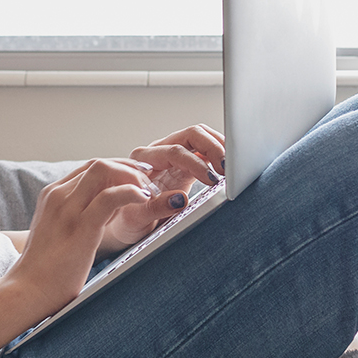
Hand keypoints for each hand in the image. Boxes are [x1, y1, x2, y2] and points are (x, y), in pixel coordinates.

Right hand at [7, 158, 155, 315]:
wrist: (27, 291)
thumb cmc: (46, 270)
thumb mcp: (58, 232)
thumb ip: (75, 216)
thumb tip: (103, 213)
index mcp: (52, 195)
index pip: (90, 168)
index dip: (118, 169)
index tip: (137, 181)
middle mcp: (58, 195)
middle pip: (99, 164)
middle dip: (128, 169)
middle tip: (148, 185)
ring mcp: (68, 209)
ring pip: (104, 171)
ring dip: (133, 177)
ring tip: (148, 194)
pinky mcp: (81, 226)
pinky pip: (110, 197)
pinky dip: (132, 192)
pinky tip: (144, 201)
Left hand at [99, 124, 225, 253]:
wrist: (124, 223)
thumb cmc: (126, 220)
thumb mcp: (136, 218)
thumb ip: (157, 208)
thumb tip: (180, 200)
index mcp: (143, 160)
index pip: (175, 152)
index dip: (196, 163)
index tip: (212, 178)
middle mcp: (158, 152)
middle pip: (191, 135)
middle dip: (213, 147)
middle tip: (228, 167)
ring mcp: (173, 156)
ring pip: (200, 137)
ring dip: (219, 147)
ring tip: (233, 164)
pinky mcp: (185, 164)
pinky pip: (205, 151)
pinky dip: (219, 154)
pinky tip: (229, 165)